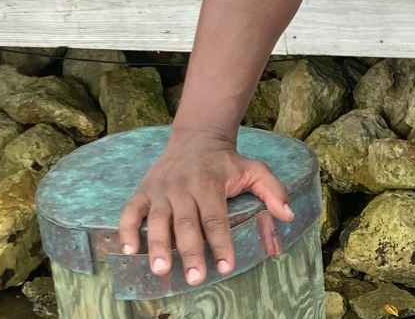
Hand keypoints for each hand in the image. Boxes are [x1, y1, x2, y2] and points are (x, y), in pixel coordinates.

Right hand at [118, 127, 294, 285]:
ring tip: (161, 270)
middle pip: (186, 224)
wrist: (196, 137)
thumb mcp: (254, 169)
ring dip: (157, 246)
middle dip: (191, 252)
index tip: (226, 266)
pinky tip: (128, 251)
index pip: (215, 218)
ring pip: (156, 221)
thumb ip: (273, 190)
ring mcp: (160, 190)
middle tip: (196, 278)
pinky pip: (129, 212)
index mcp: (210, 183)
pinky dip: (126, 231)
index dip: (220, 243)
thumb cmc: (226, 162)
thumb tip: (288, 215)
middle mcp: (183, 188)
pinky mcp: (142, 192)